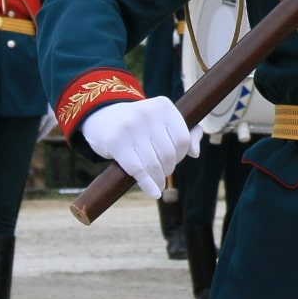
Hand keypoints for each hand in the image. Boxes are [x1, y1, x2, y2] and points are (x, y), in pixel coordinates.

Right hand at [81, 97, 199, 199]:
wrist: (102, 116)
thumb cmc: (139, 122)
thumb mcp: (163, 120)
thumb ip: (186, 132)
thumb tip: (195, 153)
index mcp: (163, 106)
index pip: (183, 138)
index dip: (182, 155)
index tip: (176, 160)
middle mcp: (148, 113)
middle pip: (169, 152)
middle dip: (169, 168)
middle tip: (164, 173)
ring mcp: (131, 127)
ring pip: (154, 163)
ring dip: (159, 178)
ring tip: (159, 183)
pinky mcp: (116, 142)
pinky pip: (137, 169)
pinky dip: (148, 184)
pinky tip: (154, 193)